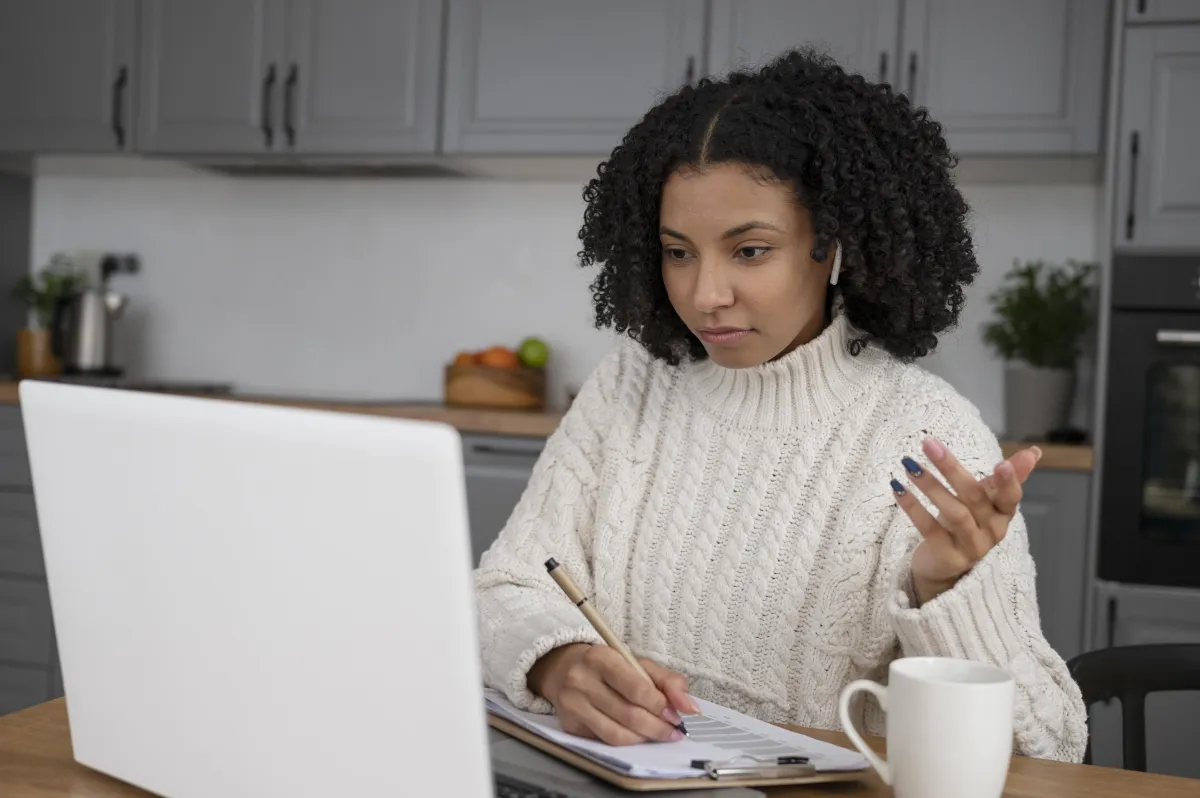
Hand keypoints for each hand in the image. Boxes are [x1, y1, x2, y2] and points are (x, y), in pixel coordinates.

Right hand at [527, 643, 697, 745]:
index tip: (676, 715)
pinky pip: (604, 740)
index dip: (660, 705)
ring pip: (616, 734)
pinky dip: (627, 741)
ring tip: (659, 734)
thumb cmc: (607, 665)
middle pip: (628, 714)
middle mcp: (581, 681)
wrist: (562, 668)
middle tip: (674, 731)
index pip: (636, 688)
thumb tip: (689, 707)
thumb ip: (666, 681)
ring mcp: (572, 705)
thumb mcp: (636, 663)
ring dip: (644, 738)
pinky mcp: (569, 725)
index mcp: (601, 658)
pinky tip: (637, 735)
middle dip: (658, 727)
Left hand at [892, 438, 1041, 604]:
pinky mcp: (947, 557)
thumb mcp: (987, 500)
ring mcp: (971, 547)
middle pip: (974, 497)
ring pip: (954, 513)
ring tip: (909, 465)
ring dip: (930, 486)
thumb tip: (1034, 451)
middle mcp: (992, 532)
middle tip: (929, 444)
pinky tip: (898, 488)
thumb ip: (1007, 478)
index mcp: (1003, 514)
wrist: (945, 567)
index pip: (1011, 497)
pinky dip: (913, 507)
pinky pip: (929, 529)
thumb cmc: (969, 525)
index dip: (1008, 482)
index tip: (1002, 463)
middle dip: (952, 469)